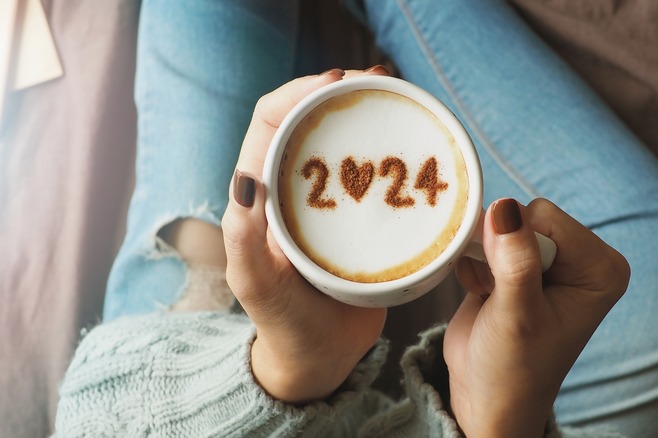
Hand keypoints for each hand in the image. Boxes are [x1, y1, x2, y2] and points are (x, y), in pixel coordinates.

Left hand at [221, 67, 389, 403]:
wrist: (321, 357)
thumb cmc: (284, 325)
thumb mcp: (256, 286)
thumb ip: (242, 238)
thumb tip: (245, 179)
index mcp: (263, 193)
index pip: (271, 119)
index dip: (299, 91)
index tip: (337, 82)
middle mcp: (295, 187)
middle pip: (312, 116)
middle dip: (342, 88)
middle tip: (382, 80)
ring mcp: (331, 200)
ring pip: (344, 138)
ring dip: (368, 109)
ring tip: (400, 96)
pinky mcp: (361, 216)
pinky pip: (375, 172)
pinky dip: (392, 148)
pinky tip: (415, 142)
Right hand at [445, 198, 629, 436]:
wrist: (487, 398)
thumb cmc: (513, 369)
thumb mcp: (517, 316)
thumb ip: (515, 261)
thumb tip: (503, 206)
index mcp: (600, 269)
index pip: (547, 218)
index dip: (518, 248)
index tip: (512, 289)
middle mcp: (580, 259)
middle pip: (525, 216)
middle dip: (500, 250)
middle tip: (498, 293)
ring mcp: (548, 261)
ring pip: (501, 223)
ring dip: (484, 257)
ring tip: (491, 296)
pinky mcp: (518, 264)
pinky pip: (485, 237)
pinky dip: (474, 262)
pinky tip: (482, 293)